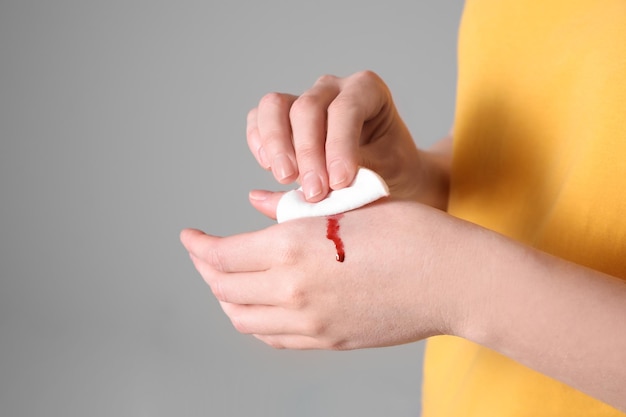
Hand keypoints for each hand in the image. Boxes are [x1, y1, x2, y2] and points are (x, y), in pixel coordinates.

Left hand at [180, 200, 466, 349]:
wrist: (454, 279)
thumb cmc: (409, 233)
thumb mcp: (346, 208)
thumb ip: (292, 212)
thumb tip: (258, 203)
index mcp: (293, 251)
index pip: (223, 255)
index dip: (199, 246)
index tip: (189, 236)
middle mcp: (293, 293)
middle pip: (225, 288)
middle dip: (206, 269)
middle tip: (205, 254)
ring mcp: (311, 324)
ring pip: (243, 318)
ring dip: (227, 296)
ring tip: (227, 279)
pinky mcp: (329, 341)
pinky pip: (273, 337)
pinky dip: (255, 318)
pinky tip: (261, 302)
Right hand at [246, 71, 430, 207]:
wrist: (391, 173)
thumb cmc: (392, 171)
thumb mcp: (381, 176)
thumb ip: (343, 182)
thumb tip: (299, 196)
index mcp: (367, 90)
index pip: (346, 109)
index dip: (339, 146)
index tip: (340, 182)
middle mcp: (333, 88)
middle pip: (307, 108)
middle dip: (308, 153)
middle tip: (314, 193)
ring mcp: (304, 99)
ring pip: (275, 107)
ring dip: (277, 145)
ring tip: (286, 178)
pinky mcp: (282, 117)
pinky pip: (259, 118)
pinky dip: (259, 142)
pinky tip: (270, 167)